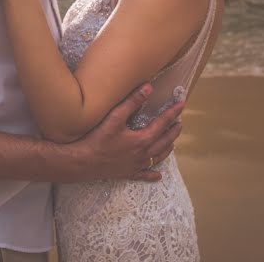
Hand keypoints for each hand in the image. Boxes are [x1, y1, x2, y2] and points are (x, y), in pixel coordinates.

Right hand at [67, 83, 184, 181]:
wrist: (82, 161)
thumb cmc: (97, 139)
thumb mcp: (115, 117)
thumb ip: (132, 102)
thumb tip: (148, 88)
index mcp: (141, 139)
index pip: (162, 123)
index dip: (172, 113)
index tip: (181, 105)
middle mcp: (142, 154)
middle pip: (164, 141)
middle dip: (173, 131)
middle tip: (179, 123)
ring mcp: (136, 165)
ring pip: (158, 157)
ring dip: (167, 148)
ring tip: (172, 142)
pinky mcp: (128, 173)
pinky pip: (144, 175)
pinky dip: (153, 174)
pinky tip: (158, 175)